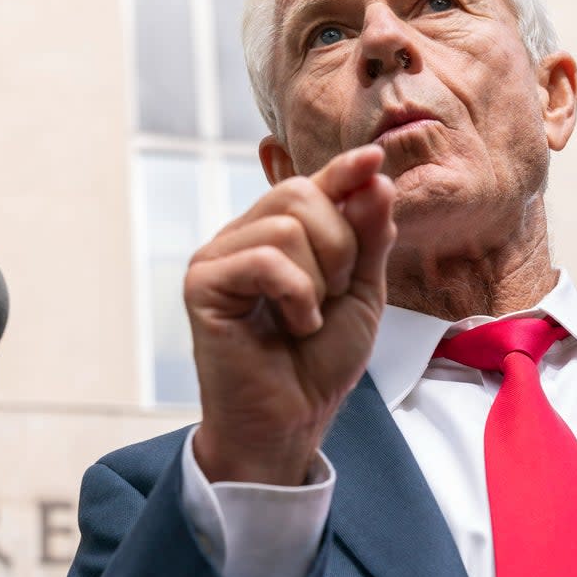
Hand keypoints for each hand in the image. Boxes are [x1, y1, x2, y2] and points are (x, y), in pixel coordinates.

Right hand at [184, 145, 395, 485]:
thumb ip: (368, 237)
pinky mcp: (202, 283)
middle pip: (300, 193)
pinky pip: (265, 259)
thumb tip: (374, 177)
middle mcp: (244, 237)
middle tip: (332, 295)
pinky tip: (292, 326)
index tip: (374, 157)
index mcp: (280, 235)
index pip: (312, 185)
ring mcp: (219, 256)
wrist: (295, 419)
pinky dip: (296, 295)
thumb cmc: (321, 361)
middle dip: (339, 245)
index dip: (343, 169)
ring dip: (317, 278)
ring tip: (308, 317)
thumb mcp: (361, 292)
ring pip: (285, 226)